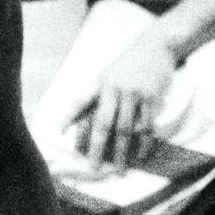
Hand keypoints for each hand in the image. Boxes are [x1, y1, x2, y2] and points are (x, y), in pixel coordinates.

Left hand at [63, 36, 177, 171]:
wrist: (156, 46)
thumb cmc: (128, 63)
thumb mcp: (106, 74)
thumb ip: (95, 95)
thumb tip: (80, 119)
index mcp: (99, 83)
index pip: (79, 102)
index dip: (68, 117)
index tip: (58, 132)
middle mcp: (113, 89)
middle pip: (103, 123)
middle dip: (97, 147)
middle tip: (94, 166)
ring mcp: (133, 94)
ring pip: (126, 129)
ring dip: (123, 152)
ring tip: (120, 168)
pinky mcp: (152, 98)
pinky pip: (147, 126)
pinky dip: (144, 143)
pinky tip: (141, 155)